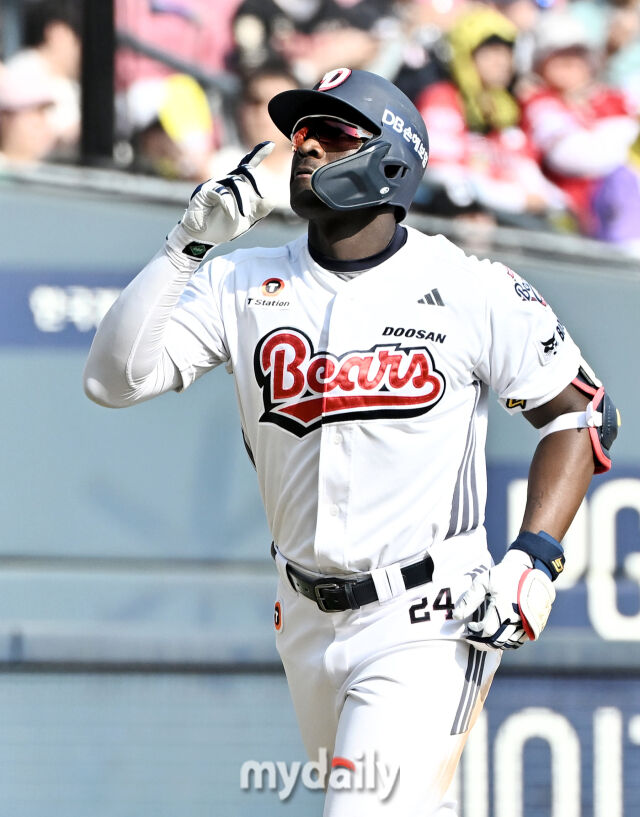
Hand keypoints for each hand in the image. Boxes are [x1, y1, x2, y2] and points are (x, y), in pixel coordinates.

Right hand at [165, 141, 275, 267]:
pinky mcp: (204, 192)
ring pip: (234, 183)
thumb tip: (271, 198)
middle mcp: (226, 180)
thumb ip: (261, 208)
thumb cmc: (225, 225)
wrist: (205, 238)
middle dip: (255, 181)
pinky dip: (228, 204)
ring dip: (242, 199)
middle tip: (263, 196)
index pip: (247, 165)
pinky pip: (220, 193)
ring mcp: (215, 184)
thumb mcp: (249, 218)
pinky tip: (231, 214)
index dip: (258, 154)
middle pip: (244, 170)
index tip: (270, 144)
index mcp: (237, 184)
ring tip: (245, 215)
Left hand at [453, 550, 555, 650]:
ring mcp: (527, 624)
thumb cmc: (503, 575)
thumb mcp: (483, 582)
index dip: (475, 632)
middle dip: (482, 643)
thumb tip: (457, 616)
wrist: (527, 569)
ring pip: (508, 643)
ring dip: (494, 643)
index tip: (470, 626)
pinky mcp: (533, 626)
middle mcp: (517, 619)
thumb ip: (469, 599)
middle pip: (497, 642)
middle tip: (473, 638)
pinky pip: (519, 641)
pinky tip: (499, 634)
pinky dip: (507, 641)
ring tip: (485, 636)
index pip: (487, 631)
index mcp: (504, 608)